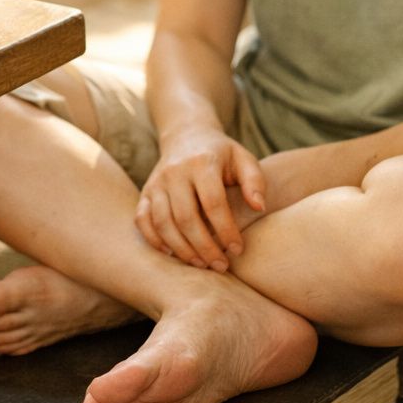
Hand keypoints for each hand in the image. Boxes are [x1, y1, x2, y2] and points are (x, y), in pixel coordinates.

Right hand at [136, 126, 265, 270]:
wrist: (187, 136)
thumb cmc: (221, 154)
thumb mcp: (243, 159)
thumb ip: (254, 181)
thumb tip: (260, 207)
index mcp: (202, 162)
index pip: (213, 202)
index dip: (226, 230)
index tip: (237, 250)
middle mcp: (175, 172)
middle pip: (186, 217)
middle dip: (204, 247)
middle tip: (220, 266)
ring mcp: (156, 182)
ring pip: (163, 222)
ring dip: (181, 249)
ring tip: (201, 264)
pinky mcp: (145, 192)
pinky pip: (142, 220)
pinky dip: (154, 240)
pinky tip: (172, 254)